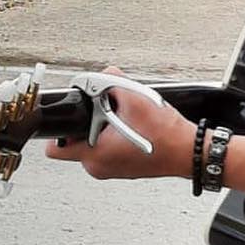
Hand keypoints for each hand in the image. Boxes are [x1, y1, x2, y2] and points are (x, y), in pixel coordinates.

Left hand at [45, 68, 197, 181]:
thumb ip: (112, 81)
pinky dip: (113, 137)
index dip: (60, 127)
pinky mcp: (120, 168)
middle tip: (108, 113)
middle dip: (88, 123)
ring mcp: (109, 170)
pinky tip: (131, 129)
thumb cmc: (168, 136)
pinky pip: (106, 149)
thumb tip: (103, 74)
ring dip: (102, 129)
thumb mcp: (136, 98)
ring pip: (91, 143)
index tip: (72, 115)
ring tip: (123, 121)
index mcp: (95, 155)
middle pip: (75, 140)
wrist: (189, 152)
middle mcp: (98, 167)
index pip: (55, 148)